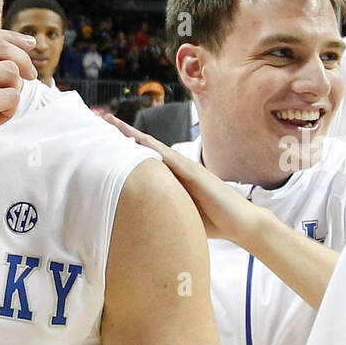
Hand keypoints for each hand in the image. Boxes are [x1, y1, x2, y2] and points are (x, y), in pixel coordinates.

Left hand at [104, 113, 258, 245]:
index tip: (108, 136)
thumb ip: (162, 214)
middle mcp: (178, 169)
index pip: (145, 157)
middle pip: (147, 146)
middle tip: (104, 119)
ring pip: (156, 148)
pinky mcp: (197, 175)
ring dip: (136, 135)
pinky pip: (173, 159)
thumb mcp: (179, 217)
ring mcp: (188, 169)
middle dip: (126, 133)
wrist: (241, 224)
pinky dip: (156, 149)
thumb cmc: (212, 222)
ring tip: (115, 124)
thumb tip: (140, 225)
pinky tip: (141, 141)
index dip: (128, 146)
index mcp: (173, 178)